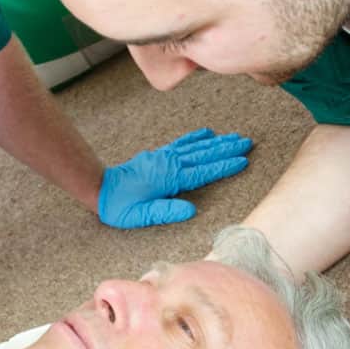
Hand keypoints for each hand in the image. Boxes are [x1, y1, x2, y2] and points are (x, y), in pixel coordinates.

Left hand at [98, 128, 251, 228]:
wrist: (101, 188)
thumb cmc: (121, 206)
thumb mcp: (142, 215)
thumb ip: (166, 211)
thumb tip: (191, 210)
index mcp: (171, 179)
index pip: (204, 172)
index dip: (224, 166)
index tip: (243, 161)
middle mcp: (171, 164)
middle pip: (205, 155)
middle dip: (227, 149)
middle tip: (248, 143)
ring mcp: (165, 157)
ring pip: (197, 147)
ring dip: (217, 142)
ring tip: (235, 137)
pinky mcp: (159, 156)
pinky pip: (182, 144)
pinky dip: (196, 138)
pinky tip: (207, 133)